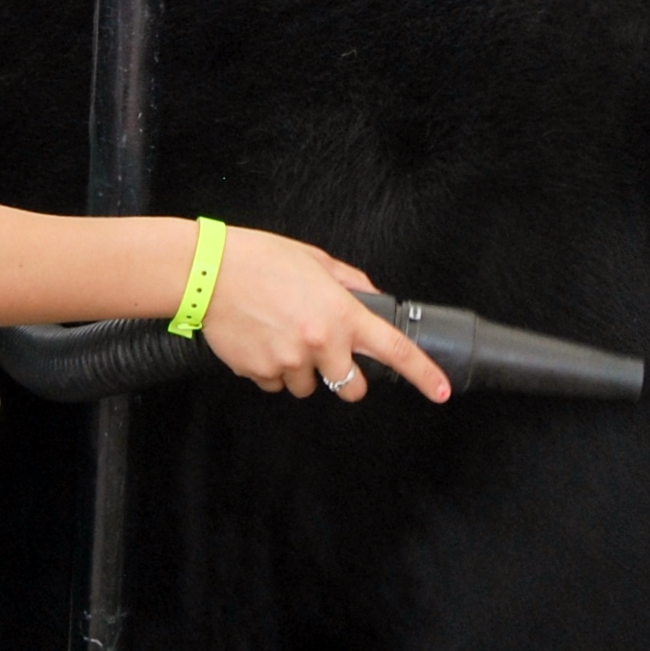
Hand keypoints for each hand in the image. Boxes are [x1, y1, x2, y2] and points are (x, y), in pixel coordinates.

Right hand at [195, 226, 451, 403]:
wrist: (208, 273)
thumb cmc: (260, 260)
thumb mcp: (316, 260)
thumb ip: (349, 282)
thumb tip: (370, 296)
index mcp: (341, 314)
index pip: (394, 350)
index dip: (423, 374)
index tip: (441, 390)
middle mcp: (320, 343)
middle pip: (350, 388)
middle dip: (345, 378)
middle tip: (327, 355)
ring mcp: (289, 362)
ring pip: (307, 386)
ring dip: (301, 369)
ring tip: (281, 333)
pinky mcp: (259, 372)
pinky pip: (274, 383)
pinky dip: (271, 369)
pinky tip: (261, 339)